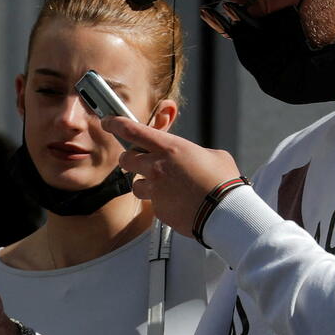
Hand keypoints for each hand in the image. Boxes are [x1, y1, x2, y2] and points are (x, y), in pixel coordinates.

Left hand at [102, 116, 241, 235]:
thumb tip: (192, 157)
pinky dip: (161, 202)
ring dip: (145, 184)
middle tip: (138, 161)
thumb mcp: (213, 155)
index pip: (132, 131)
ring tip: (165, 187)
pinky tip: (178, 203)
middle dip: (129, 159)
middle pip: (125, 159)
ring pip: (135, 185)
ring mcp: (155, 190)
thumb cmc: (223, 182)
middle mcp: (157, 167)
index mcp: (170, 148)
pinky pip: (152, 203)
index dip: (116, 124)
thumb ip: (193, 153)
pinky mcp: (158, 209)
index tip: (109, 122)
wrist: (225, 212)